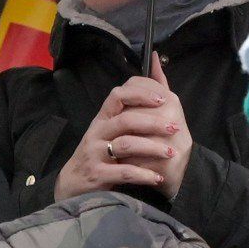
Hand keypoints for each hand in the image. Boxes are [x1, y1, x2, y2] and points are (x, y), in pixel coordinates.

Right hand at [55, 61, 193, 200]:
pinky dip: (143, 175)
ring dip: (152, 148)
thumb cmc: (98, 151)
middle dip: (154, 123)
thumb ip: (132, 103)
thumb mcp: (109, 127)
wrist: (73, 183)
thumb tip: (155, 64)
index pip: (118, 95)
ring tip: (171, 153)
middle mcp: (97, 132)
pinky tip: (157, 178)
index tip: (162, 99)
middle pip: (126, 120)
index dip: (140, 94)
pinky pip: (124, 172)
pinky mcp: (97, 174)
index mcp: (103, 118)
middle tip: (175, 128)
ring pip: (126, 145)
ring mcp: (95, 153)